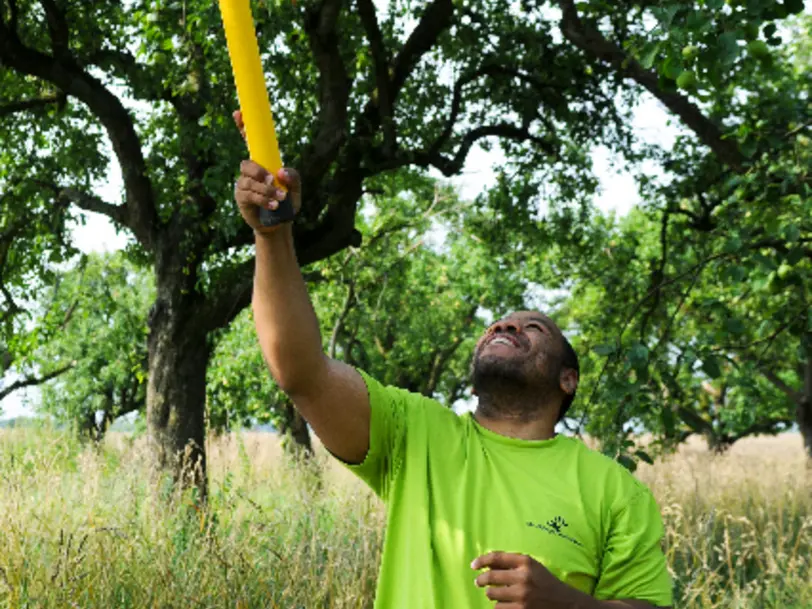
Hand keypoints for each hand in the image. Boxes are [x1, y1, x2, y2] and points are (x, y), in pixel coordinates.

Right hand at [232, 110, 301, 233]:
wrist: (279, 224)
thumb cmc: (286, 202)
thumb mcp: (296, 189)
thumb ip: (293, 177)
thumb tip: (281, 171)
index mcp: (263, 163)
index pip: (250, 142)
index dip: (244, 127)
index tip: (240, 113)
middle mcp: (250, 172)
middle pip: (247, 164)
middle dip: (258, 171)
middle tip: (272, 180)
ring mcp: (244, 184)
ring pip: (249, 181)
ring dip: (266, 190)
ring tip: (281, 198)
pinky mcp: (242, 198)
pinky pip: (249, 195)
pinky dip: (263, 199)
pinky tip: (274, 205)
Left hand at [472, 552, 570, 607]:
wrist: (565, 602)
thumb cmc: (544, 582)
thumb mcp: (531, 566)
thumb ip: (510, 563)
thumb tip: (485, 564)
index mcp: (525, 562)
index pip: (496, 557)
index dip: (481, 560)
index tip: (473, 565)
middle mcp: (523, 577)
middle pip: (490, 577)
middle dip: (480, 580)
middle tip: (478, 582)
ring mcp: (522, 595)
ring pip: (492, 594)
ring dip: (492, 595)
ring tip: (498, 594)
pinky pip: (498, 608)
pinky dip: (500, 606)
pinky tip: (508, 604)